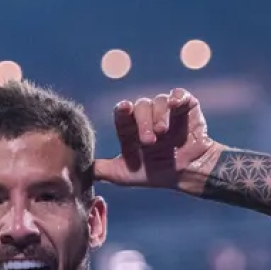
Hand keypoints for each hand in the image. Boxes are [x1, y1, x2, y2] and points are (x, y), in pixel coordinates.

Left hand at [92, 89, 223, 191]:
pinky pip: (179, 95)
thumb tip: (81, 169)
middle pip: (140, 107)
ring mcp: (166, 110)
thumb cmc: (157, 173)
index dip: (122, 111)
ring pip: (158, 101)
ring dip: (159, 116)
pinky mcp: (185, 105)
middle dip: (143, 122)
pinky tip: (175, 105)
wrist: (189, 172)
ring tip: (163, 133)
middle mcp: (146, 116)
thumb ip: (103, 170)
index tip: (123, 109)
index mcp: (131, 128)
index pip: (122, 114)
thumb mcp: (125, 174)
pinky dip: (176, 98)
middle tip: (148, 141)